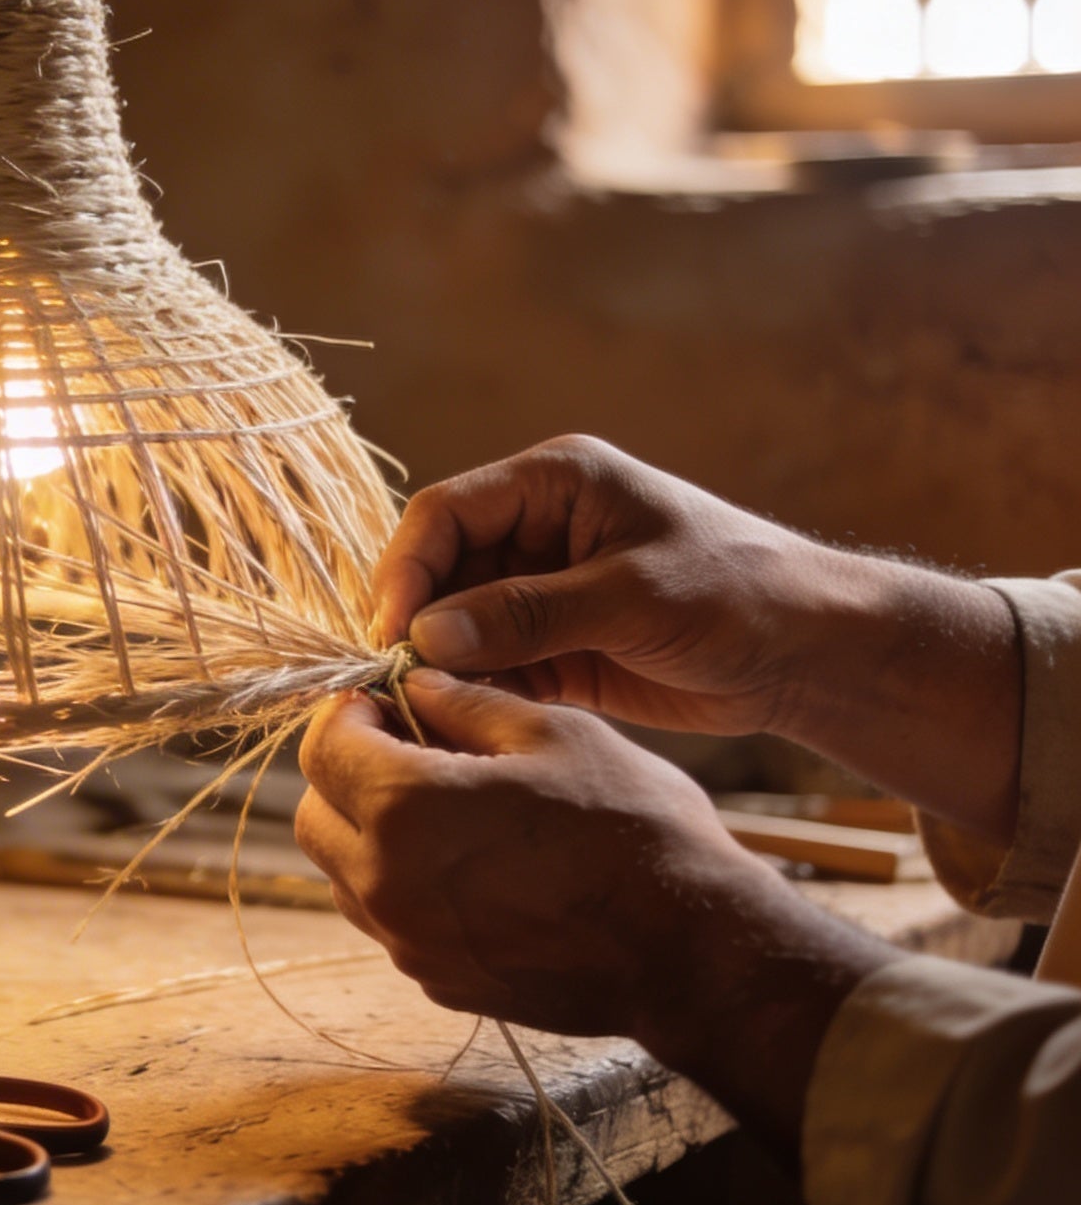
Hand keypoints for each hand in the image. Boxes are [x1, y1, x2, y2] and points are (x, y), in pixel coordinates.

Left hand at [297, 671, 897, 1154]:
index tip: (389, 703)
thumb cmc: (634, 831)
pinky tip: (471, 864)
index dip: (350, 712)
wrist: (693, 955)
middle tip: (408, 750)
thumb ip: (466, 703)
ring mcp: (409, 943)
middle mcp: (386, 885)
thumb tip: (414, 683)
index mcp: (404, 810)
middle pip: (314, 815)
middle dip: (346, 774)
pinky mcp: (437, 980)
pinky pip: (389, 920)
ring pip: (344, 873)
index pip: (323, 745)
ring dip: (369, 832)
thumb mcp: (555, 734)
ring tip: (444, 807)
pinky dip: (404, 884)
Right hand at [375, 435, 838, 735]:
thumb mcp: (632, 598)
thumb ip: (527, 613)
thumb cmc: (738, 595)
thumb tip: (427, 634)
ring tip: (430, 708)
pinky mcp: (554, 645)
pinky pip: (489, 664)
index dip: (407, 570)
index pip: (446, 513)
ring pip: (456, 622)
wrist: (811, 654)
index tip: (393, 634)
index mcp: (554, 483)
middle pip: (441, 569)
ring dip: (441, 663)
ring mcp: (542, 589)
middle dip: (417, 622)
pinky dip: (473, 691)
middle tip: (401, 682)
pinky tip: (466, 721)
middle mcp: (537, 529)